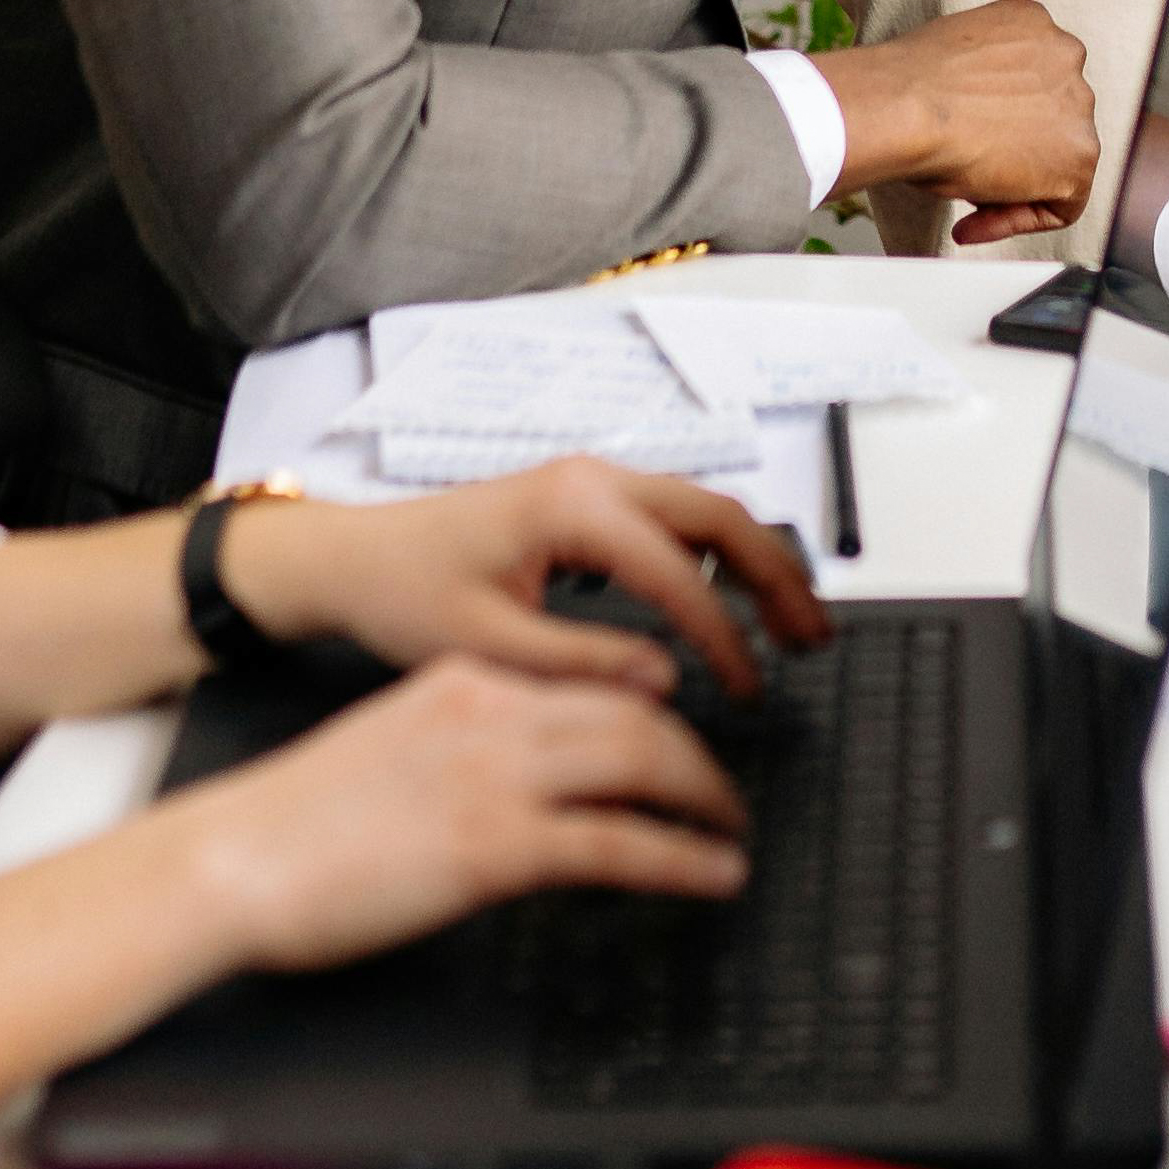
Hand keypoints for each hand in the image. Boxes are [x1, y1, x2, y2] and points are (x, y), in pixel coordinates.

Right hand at [185, 653, 751, 968]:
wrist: (233, 858)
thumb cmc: (292, 822)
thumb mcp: (395, 750)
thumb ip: (467, 749)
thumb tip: (531, 783)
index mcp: (465, 679)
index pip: (588, 678)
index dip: (651, 710)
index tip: (680, 740)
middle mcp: (492, 711)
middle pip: (635, 711)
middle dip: (697, 752)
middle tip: (728, 789)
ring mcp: (498, 775)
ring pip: (645, 761)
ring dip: (707, 797)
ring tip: (733, 828)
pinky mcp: (496, 845)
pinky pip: (622, 843)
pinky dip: (684, 857)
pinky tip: (713, 873)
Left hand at [225, 461, 825, 701]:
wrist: (354, 557)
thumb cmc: (405, 594)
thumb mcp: (486, 647)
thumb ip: (580, 663)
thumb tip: (663, 682)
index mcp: (572, 508)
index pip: (678, 572)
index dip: (723, 636)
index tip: (746, 690)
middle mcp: (594, 479)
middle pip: (720, 517)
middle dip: (777, 579)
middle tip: (813, 642)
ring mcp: (594, 482)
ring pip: (707, 511)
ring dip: (758, 563)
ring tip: (797, 625)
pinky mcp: (588, 499)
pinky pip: (677, 516)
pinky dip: (720, 555)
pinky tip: (736, 601)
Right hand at [818, 0, 1096, 243]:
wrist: (906, 109)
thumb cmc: (908, 87)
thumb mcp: (954, 60)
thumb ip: (983, 79)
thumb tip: (978, 114)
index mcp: (1032, 23)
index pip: (1034, 78)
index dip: (1003, 119)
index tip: (972, 139)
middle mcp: (1064, 55)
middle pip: (1052, 117)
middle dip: (1014, 149)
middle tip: (969, 170)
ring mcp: (1078, 105)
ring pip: (1058, 159)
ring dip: (1017, 184)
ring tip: (968, 194)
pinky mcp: (1079, 155)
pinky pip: (1061, 203)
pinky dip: (1019, 218)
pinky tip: (977, 219)